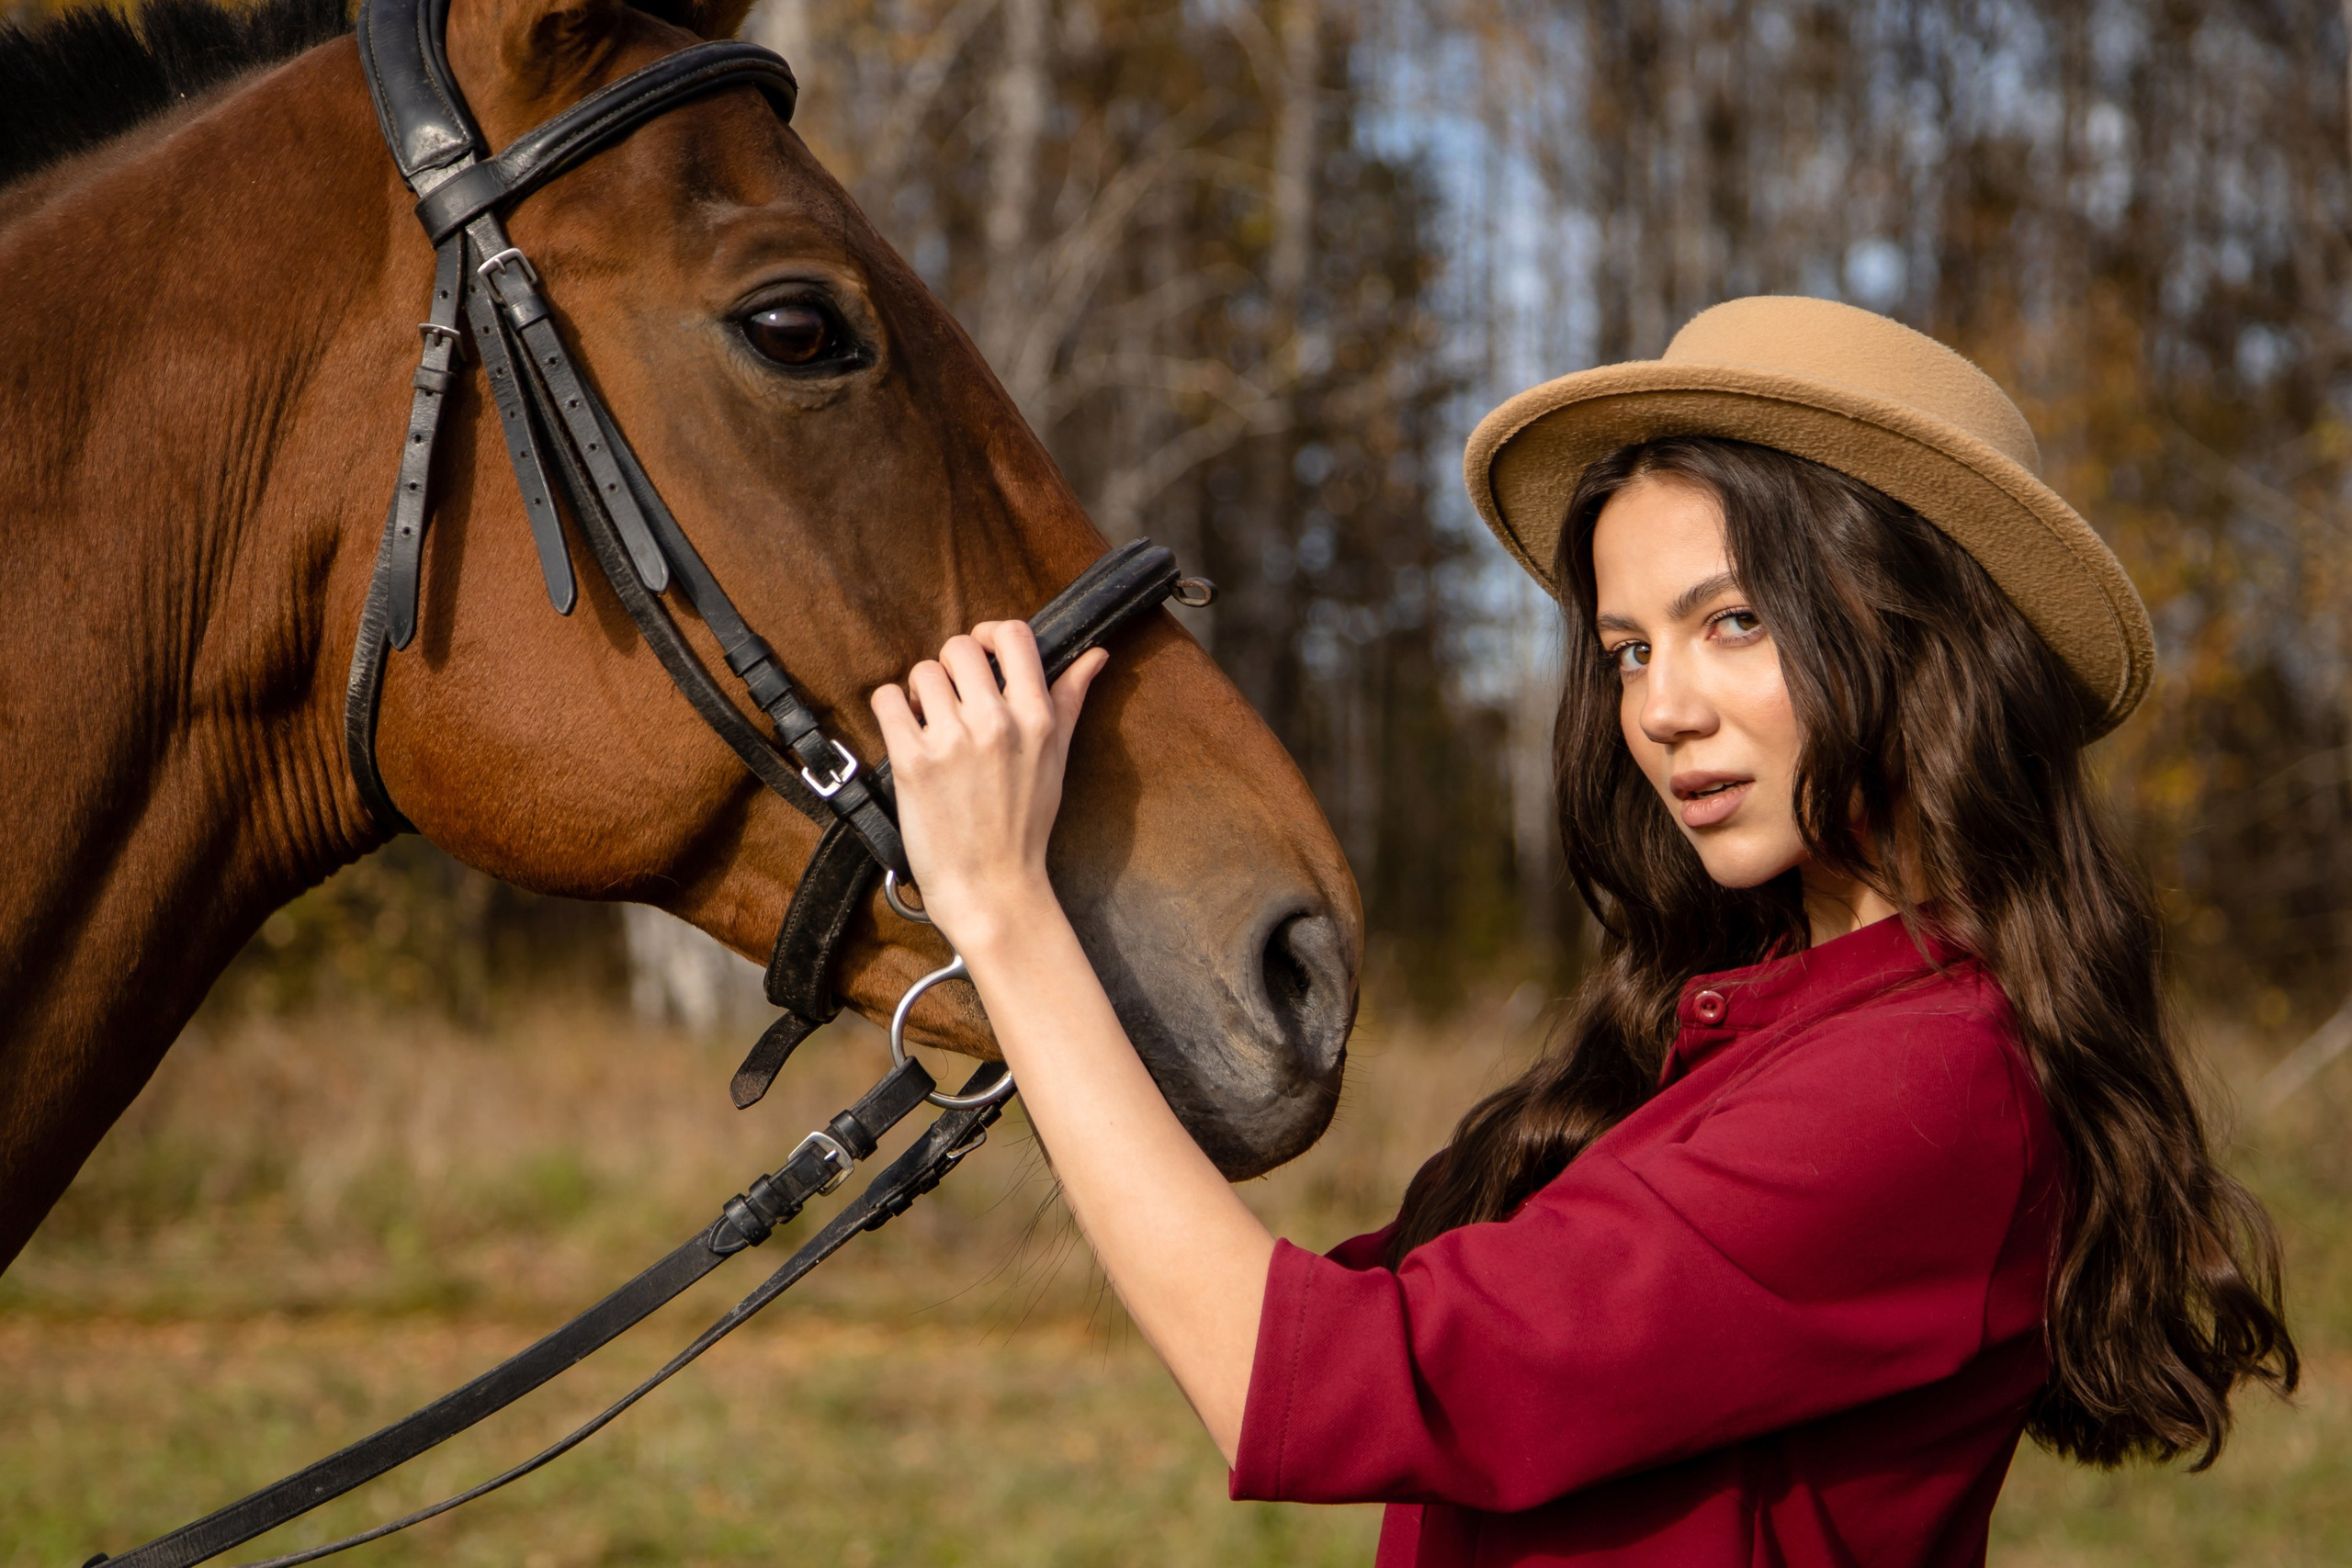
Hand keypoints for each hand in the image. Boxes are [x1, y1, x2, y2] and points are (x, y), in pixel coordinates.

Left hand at [869, 622, 1109, 954]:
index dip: (990, 635)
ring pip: (922, 671)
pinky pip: (887, 700)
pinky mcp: (912, 761)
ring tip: (929, 722)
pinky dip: (892, 709)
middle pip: (960, 647)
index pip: (1012, 636)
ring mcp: (952, 741)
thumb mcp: (1057, 758)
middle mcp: (995, 723)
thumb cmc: (1024, 825)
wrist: (992, 886)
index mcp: (1036, 718)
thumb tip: (1095, 655)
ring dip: (920, 692)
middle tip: (952, 697)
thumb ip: (1070, 700)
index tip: (983, 653)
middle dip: (952, 667)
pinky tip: (906, 732)